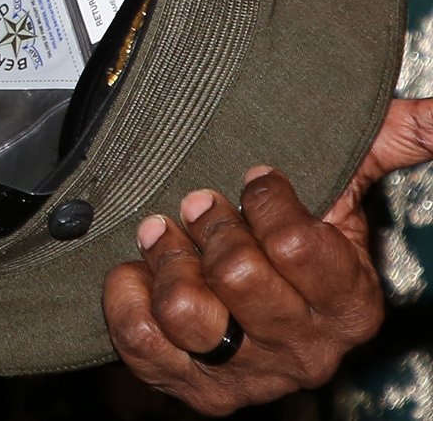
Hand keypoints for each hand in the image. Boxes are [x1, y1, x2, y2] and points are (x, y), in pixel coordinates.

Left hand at [105, 104, 432, 411]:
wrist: (240, 294)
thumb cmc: (297, 226)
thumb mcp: (350, 176)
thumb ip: (398, 138)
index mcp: (351, 304)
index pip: (295, 244)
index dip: (263, 202)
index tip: (253, 179)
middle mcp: (305, 349)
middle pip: (239, 276)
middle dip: (210, 225)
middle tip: (200, 204)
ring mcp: (249, 374)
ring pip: (187, 312)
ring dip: (167, 261)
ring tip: (169, 239)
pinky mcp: (191, 385)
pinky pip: (141, 340)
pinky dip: (126, 296)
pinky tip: (139, 272)